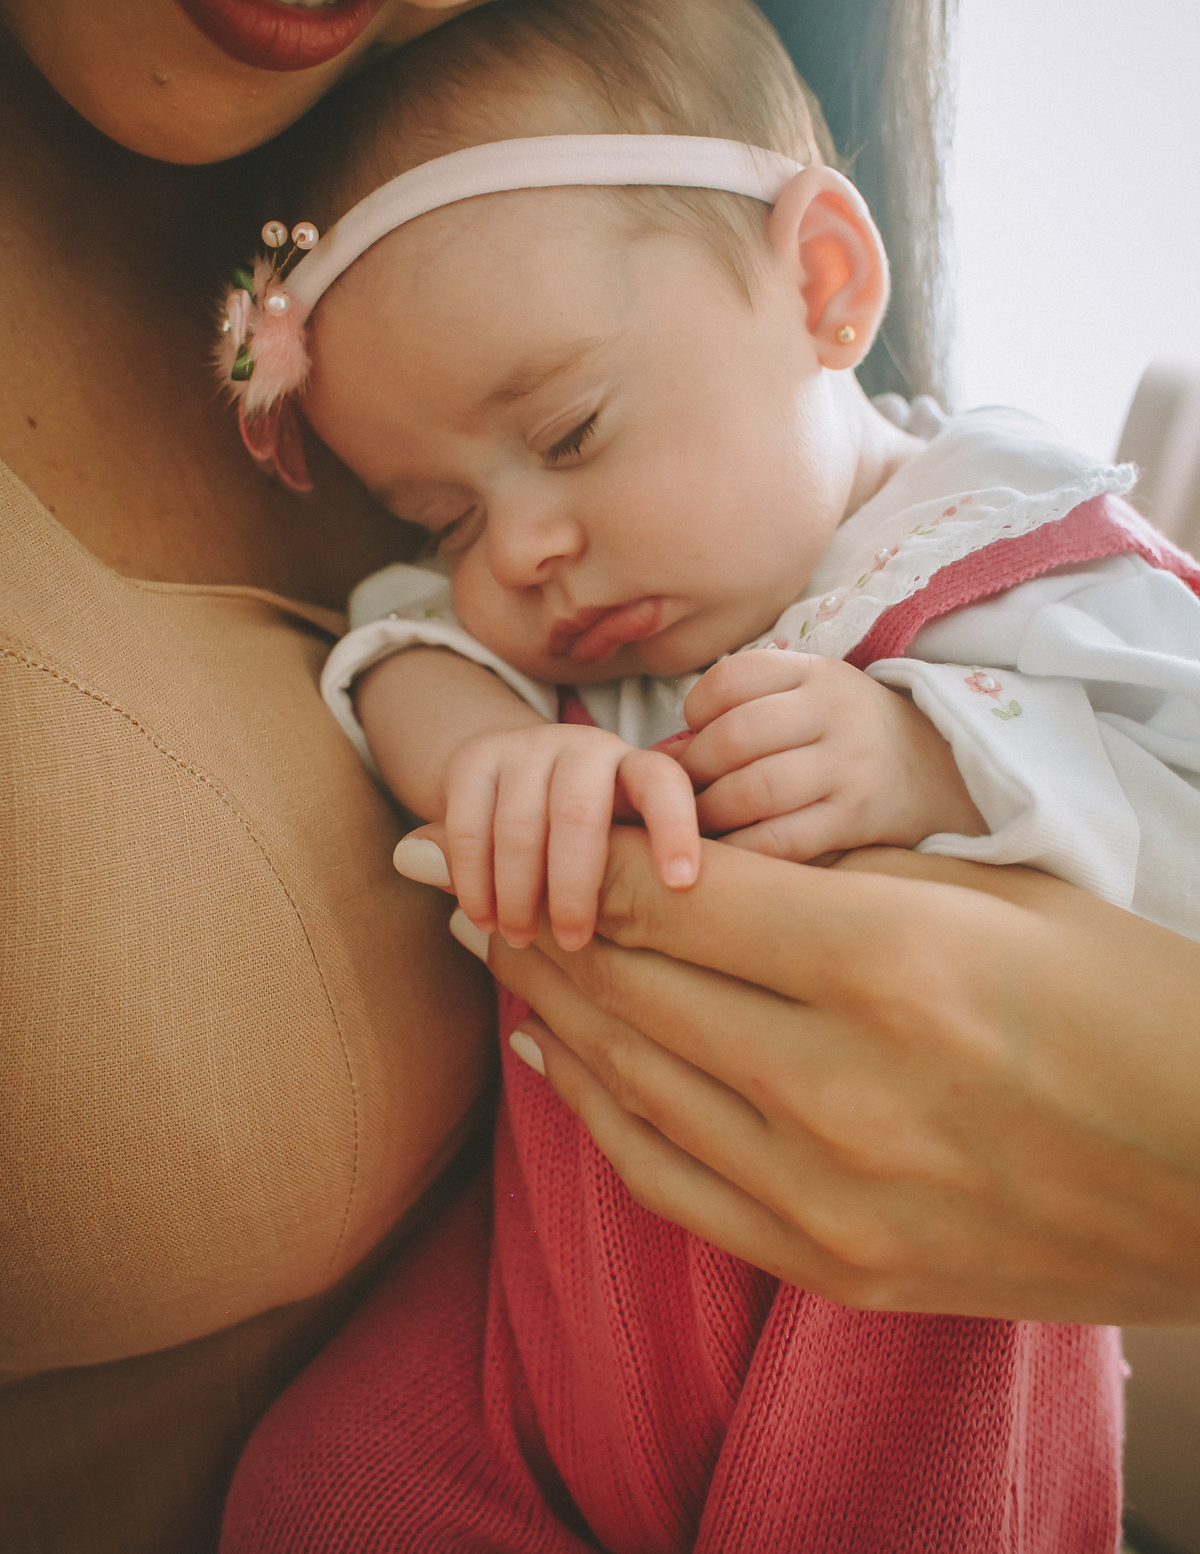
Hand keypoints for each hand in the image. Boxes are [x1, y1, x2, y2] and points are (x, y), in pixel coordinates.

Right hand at [443, 724, 698, 953]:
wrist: (517, 774)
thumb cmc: (593, 828)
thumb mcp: (627, 837)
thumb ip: (642, 870)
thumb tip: (676, 923)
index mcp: (634, 765)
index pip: (662, 784)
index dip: (674, 829)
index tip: (680, 884)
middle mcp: (582, 746)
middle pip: (579, 815)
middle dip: (575, 887)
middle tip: (573, 942)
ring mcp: (525, 748)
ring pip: (518, 826)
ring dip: (518, 894)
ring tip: (520, 939)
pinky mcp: (474, 760)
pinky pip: (469, 827)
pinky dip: (474, 882)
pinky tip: (484, 919)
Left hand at [458, 830, 1199, 1323]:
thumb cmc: (1132, 1008)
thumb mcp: (991, 900)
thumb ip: (835, 884)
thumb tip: (699, 870)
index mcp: (887, 965)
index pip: (669, 898)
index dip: (566, 855)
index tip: (492, 826)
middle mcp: (840, 1086)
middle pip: (632, 986)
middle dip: (531, 924)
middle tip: (456, 882)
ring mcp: (833, 1197)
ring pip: (635, 1084)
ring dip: (550, 1012)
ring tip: (491, 953)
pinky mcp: (841, 1269)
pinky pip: (675, 1184)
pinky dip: (601, 1117)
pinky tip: (556, 1062)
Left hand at [676, 648, 984, 859]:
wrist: (938, 770)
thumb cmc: (844, 734)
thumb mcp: (808, 695)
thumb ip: (744, 709)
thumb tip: (664, 756)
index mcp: (817, 672)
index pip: (736, 676)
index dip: (698, 707)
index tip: (691, 732)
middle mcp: (836, 712)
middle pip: (738, 735)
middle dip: (695, 767)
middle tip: (678, 791)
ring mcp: (849, 766)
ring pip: (754, 789)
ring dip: (710, 811)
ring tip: (695, 822)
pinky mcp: (856, 818)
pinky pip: (782, 839)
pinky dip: (742, 849)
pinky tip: (725, 853)